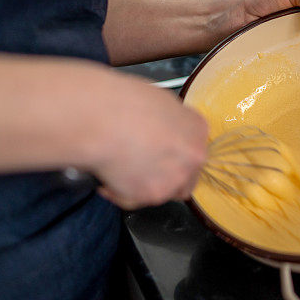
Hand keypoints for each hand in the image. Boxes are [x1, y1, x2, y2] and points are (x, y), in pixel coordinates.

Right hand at [79, 72, 208, 208]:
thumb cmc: (124, 102)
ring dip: (144, 185)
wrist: (103, 119)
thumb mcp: (158, 100)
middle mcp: (192, 157)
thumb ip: (169, 121)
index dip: (174, 153)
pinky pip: (133, 200)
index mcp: (196, 129)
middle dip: (165, 175)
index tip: (161, 153)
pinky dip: (119, 192)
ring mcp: (173, 179)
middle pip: (185, 177)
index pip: (194, 150)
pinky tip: (108, 175)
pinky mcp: (149, 196)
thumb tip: (161, 128)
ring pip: (163, 192)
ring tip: (121, 169)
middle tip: (142, 165)